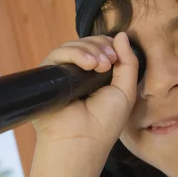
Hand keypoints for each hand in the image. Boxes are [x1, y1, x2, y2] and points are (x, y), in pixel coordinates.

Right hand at [31, 32, 138, 153]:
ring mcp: (63, 73)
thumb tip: (122, 35)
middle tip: (108, 62)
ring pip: (73, 45)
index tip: (115, 58)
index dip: (108, 45)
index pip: (100, 47)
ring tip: (99, 66)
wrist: (81, 141)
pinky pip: (58, 54)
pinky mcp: (48, 75)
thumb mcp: (125, 91)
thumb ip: (128, 62)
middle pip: (87, 43)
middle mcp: (78, 73)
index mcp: (96, 77)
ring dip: (90, 49)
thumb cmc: (104, 123)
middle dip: (100, 46)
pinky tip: (88, 64)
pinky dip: (75, 53)